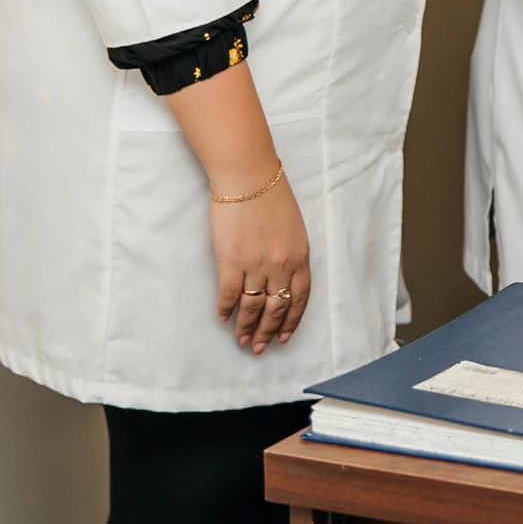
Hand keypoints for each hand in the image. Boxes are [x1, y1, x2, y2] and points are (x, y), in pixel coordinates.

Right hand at [209, 171, 310, 354]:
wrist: (248, 176)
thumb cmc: (271, 194)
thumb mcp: (294, 227)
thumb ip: (292, 253)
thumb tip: (282, 276)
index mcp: (300, 256)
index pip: (299, 299)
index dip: (291, 321)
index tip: (284, 337)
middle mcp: (281, 265)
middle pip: (276, 309)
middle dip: (268, 332)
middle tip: (259, 347)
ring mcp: (256, 265)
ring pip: (252, 307)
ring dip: (247, 327)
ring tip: (242, 340)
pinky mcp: (231, 261)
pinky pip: (229, 294)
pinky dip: (225, 309)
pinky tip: (222, 318)